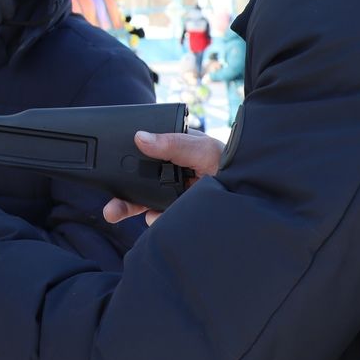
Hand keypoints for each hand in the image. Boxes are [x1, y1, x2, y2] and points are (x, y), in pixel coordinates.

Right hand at [103, 129, 224, 226]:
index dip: (125, 161)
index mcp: (174, 151)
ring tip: (114, 213)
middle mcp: (171, 174)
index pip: (143, 154)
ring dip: (128, 209)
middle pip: (138, 183)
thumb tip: (140, 137)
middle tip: (108, 207)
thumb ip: (173, 144)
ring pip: (143, 203)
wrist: (250, 196)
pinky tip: (159, 219)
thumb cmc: (230, 164)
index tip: (108, 168)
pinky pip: (159, 220)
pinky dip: (156, 221)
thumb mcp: (202, 149)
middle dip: (120, 196)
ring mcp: (175, 195)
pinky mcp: (179, 213)